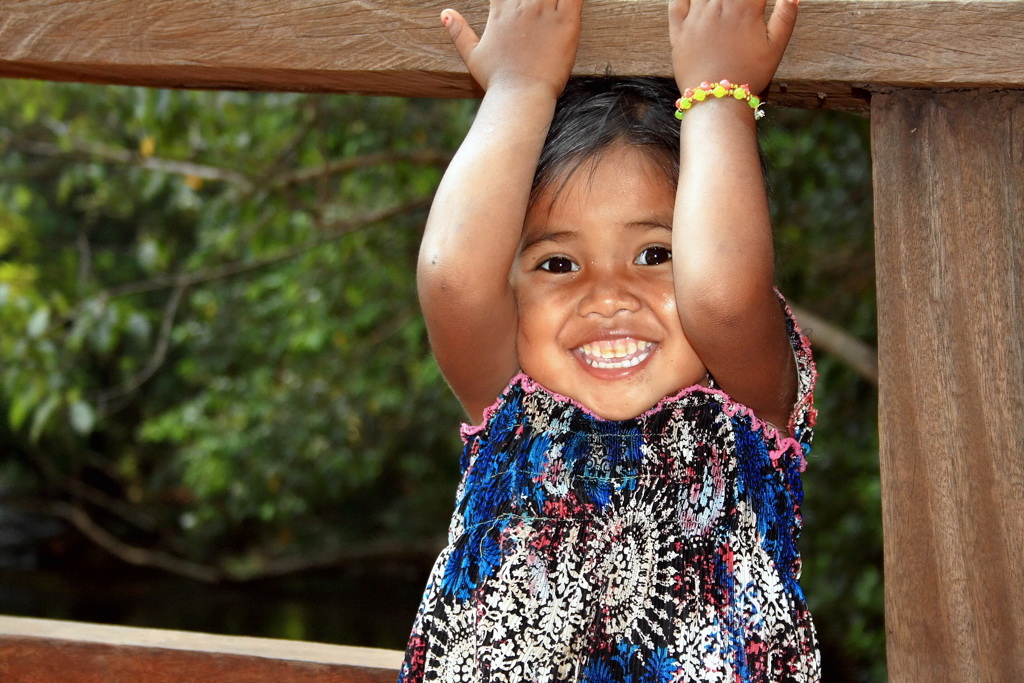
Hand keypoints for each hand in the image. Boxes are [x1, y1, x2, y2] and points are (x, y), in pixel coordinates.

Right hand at [441, 0, 584, 99]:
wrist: (520, 98)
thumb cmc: (497, 82)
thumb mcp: (472, 56)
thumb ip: (459, 32)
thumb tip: (445, 14)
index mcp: (501, 11)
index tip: (517, 5)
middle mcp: (522, 6)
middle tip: (537, 10)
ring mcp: (544, 12)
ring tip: (551, 5)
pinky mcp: (566, 22)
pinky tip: (572, 1)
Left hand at [668, 0, 797, 93]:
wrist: (716, 100)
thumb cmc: (749, 75)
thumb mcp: (775, 48)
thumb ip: (785, 17)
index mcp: (745, 7)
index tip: (757, 3)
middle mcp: (718, 6)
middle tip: (737, 6)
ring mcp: (696, 17)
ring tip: (721, 5)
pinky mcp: (678, 30)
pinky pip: (676, 1)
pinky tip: (696, 1)